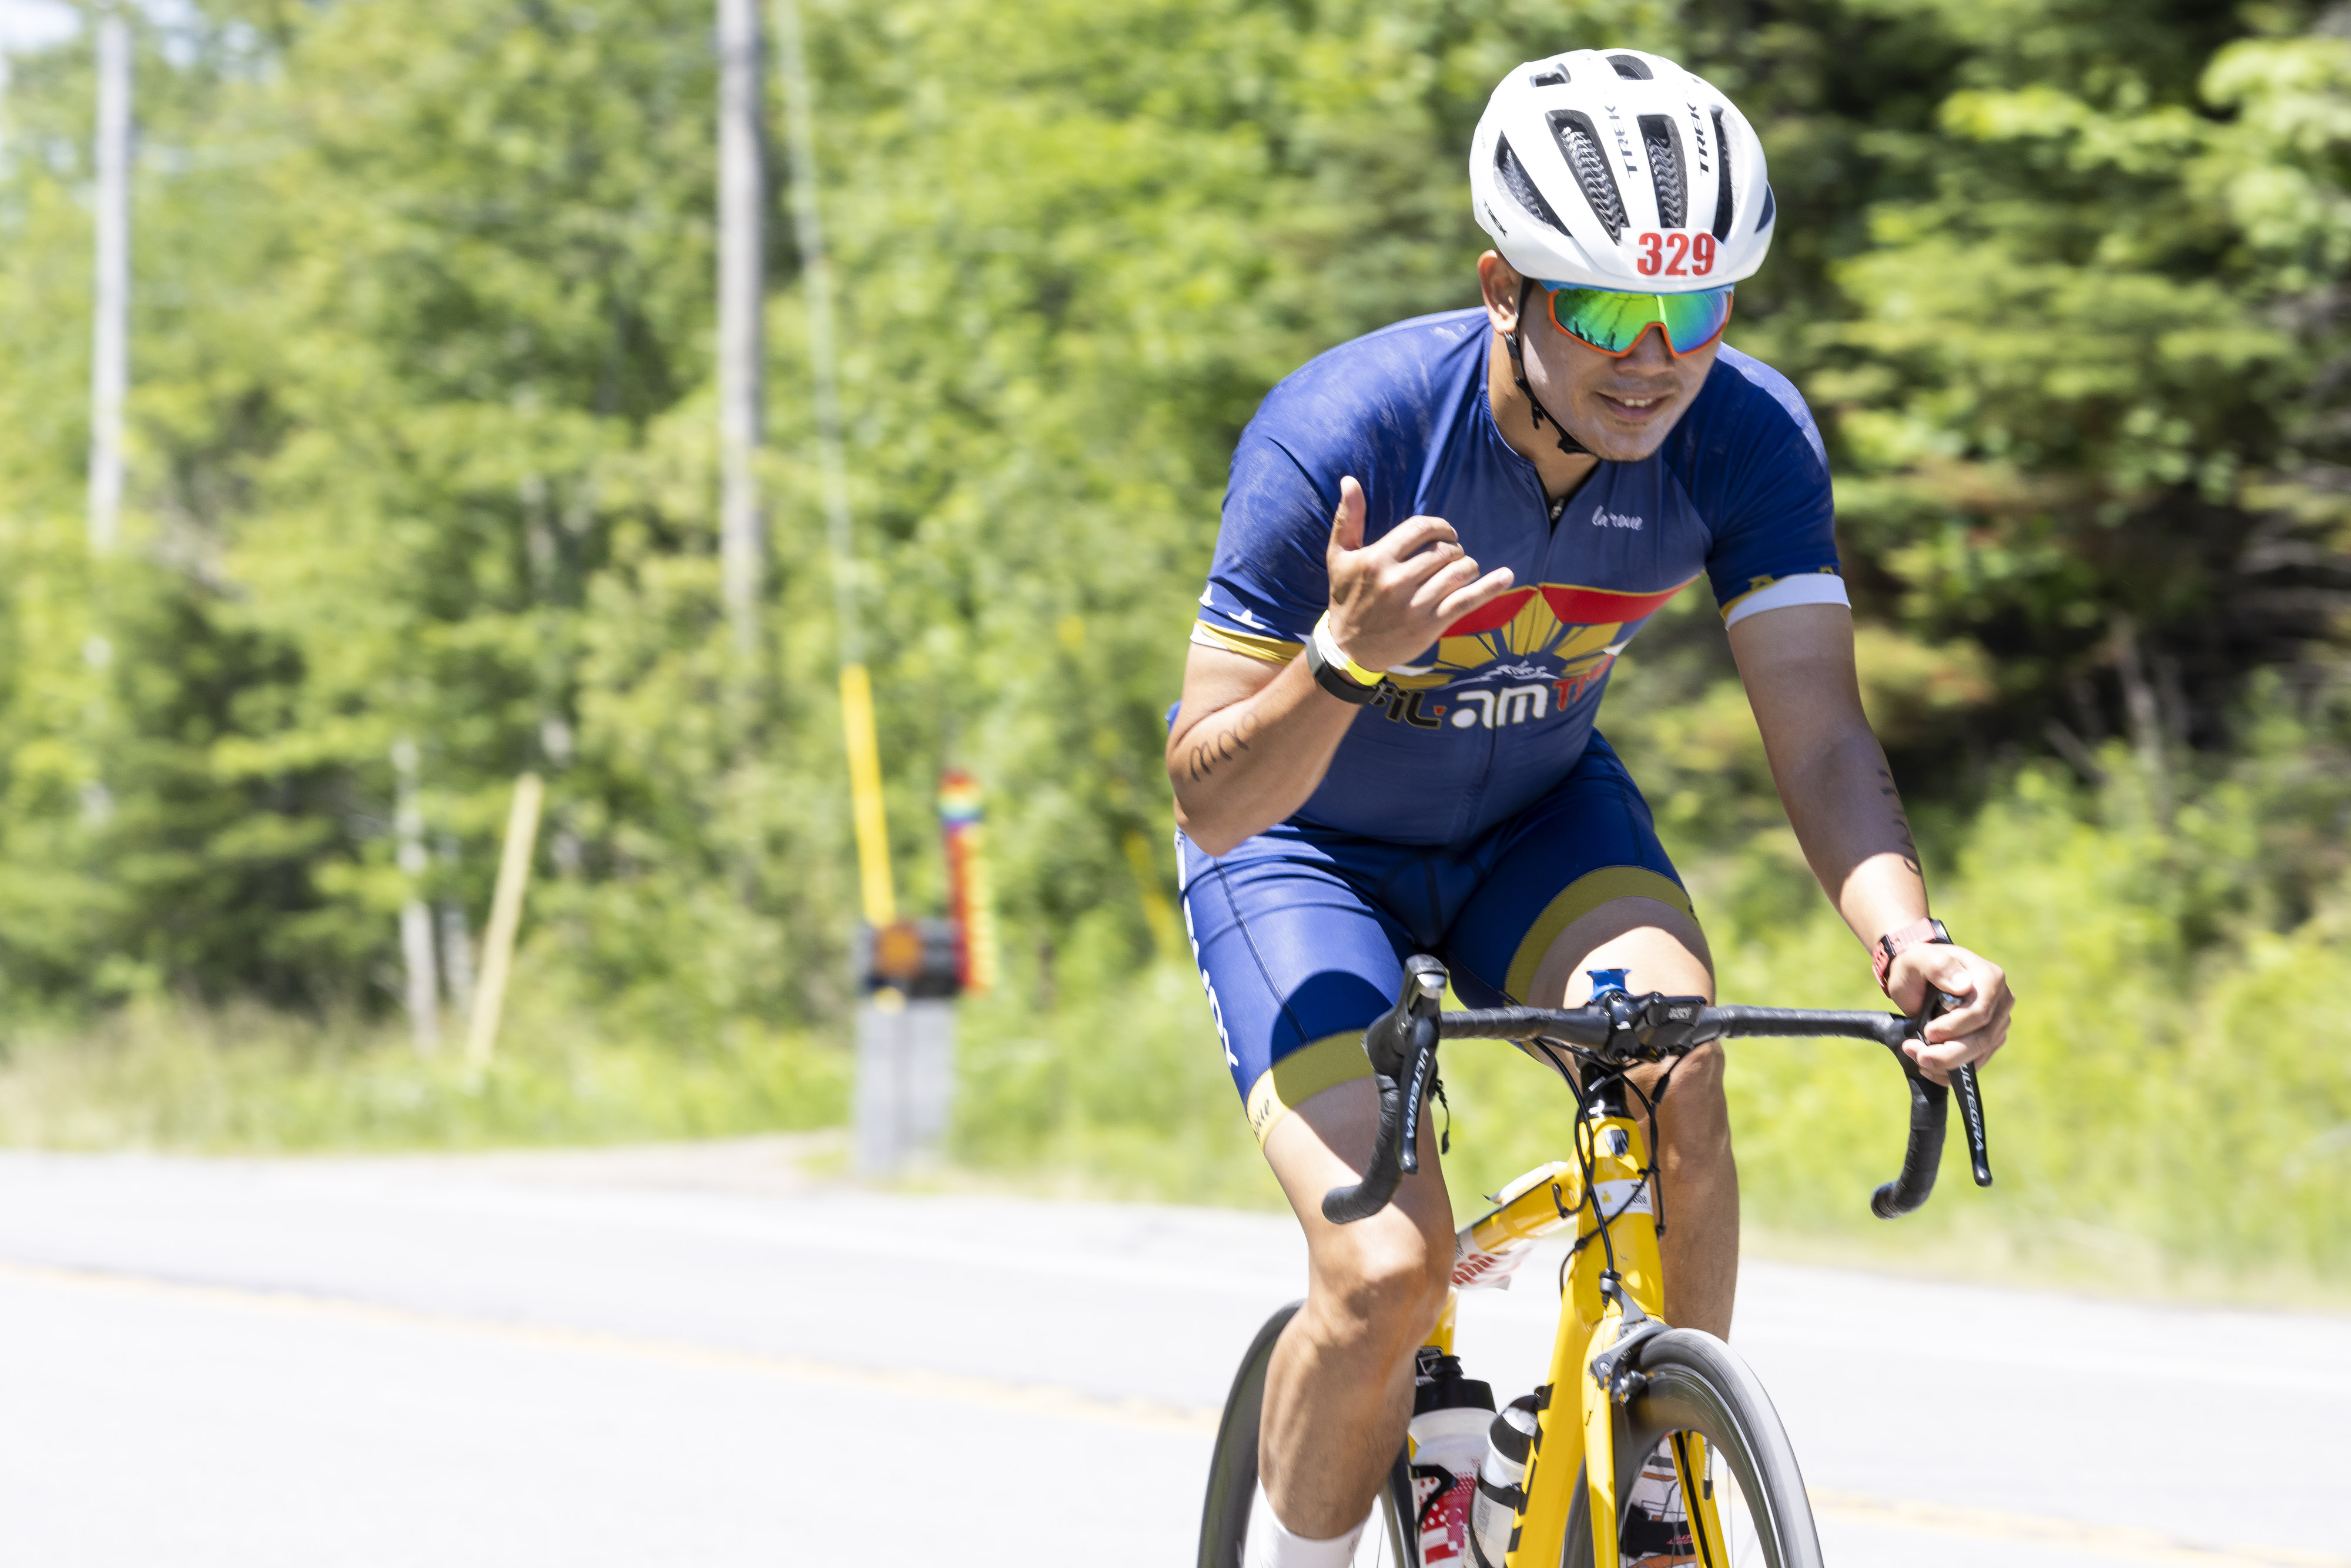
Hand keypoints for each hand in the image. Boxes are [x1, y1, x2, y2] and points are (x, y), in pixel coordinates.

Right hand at [1323, 476, 1514, 672]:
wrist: (1349, 648)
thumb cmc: (1346, 597)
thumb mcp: (1339, 556)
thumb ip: (1348, 517)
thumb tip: (1349, 480)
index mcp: (1377, 559)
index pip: (1422, 528)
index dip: (1440, 527)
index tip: (1445, 534)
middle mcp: (1396, 581)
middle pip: (1443, 550)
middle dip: (1454, 548)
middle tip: (1450, 556)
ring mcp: (1415, 604)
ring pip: (1458, 571)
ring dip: (1467, 566)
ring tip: (1461, 570)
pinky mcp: (1430, 624)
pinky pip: (1467, 600)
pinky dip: (1490, 587)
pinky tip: (1506, 576)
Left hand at [1887, 944, 2013, 1084]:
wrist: (1917, 978)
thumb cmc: (1918, 966)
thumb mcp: (1920, 959)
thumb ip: (1938, 966)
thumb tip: (1963, 987)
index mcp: (1990, 977)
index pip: (1979, 1012)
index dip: (1954, 1027)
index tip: (1927, 1032)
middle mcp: (2001, 1001)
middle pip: (1982, 1038)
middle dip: (1948, 1053)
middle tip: (1918, 1054)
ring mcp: (1998, 1022)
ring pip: (1979, 1054)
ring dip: (1946, 1064)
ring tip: (1918, 1057)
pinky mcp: (1990, 1040)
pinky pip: (1976, 1062)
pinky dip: (1951, 1071)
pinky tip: (1929, 1069)